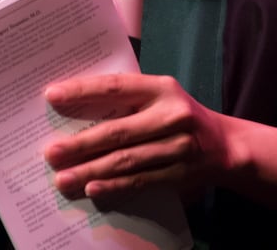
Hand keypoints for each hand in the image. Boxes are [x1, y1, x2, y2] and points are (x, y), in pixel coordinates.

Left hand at [42, 73, 236, 201]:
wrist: (225, 145)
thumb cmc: (179, 116)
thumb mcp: (161, 98)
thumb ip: (129, 100)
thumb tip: (76, 111)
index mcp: (162, 88)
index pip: (116, 87)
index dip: (83, 91)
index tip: (52, 96)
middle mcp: (172, 114)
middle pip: (119, 131)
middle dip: (81, 143)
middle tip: (51, 153)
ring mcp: (178, 146)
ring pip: (127, 160)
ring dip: (91, 170)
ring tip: (63, 178)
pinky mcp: (180, 173)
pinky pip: (141, 180)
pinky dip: (115, 186)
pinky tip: (93, 188)